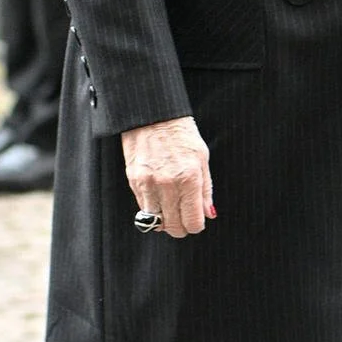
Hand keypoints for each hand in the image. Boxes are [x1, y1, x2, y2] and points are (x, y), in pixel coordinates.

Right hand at [122, 115, 213, 238]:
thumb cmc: (181, 133)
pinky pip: (142, 208)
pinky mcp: (133, 180)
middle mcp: (168, 184)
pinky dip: (151, 209)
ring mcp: (148, 183)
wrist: (153, 115)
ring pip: (156, 222)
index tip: (196, 221)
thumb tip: (208, 214)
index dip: (196, 225)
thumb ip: (206, 189)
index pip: (192, 221)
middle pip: (174, 226)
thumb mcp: (202, 157)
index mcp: (189, 178)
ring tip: (170, 209)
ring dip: (164, 220)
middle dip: (181, 227)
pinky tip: (158, 198)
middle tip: (184, 217)